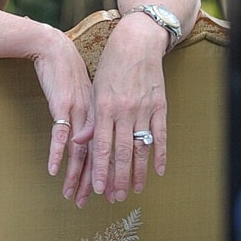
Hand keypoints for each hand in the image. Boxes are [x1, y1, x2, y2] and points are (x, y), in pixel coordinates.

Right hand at [32, 24, 93, 200]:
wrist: (55, 49)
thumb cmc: (69, 71)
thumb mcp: (86, 95)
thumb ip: (90, 116)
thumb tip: (90, 137)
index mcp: (102, 115)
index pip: (109, 150)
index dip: (108, 173)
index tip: (107, 192)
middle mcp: (94, 116)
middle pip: (97, 155)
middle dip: (94, 181)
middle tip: (91, 203)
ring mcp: (79, 112)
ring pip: (80, 150)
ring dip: (77, 176)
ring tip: (72, 195)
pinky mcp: (62, 106)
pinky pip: (60, 135)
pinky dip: (57, 154)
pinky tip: (54, 171)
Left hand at [80, 15, 167, 204]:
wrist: (136, 42)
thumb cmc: (111, 67)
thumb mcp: (94, 90)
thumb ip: (90, 118)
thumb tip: (79, 143)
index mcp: (104, 107)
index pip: (101, 145)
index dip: (100, 169)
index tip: (97, 188)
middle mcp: (124, 110)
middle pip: (121, 151)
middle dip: (118, 177)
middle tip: (116, 197)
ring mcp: (144, 109)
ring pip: (141, 147)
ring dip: (139, 171)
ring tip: (136, 189)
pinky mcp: (160, 105)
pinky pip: (161, 135)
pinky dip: (160, 154)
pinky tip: (158, 171)